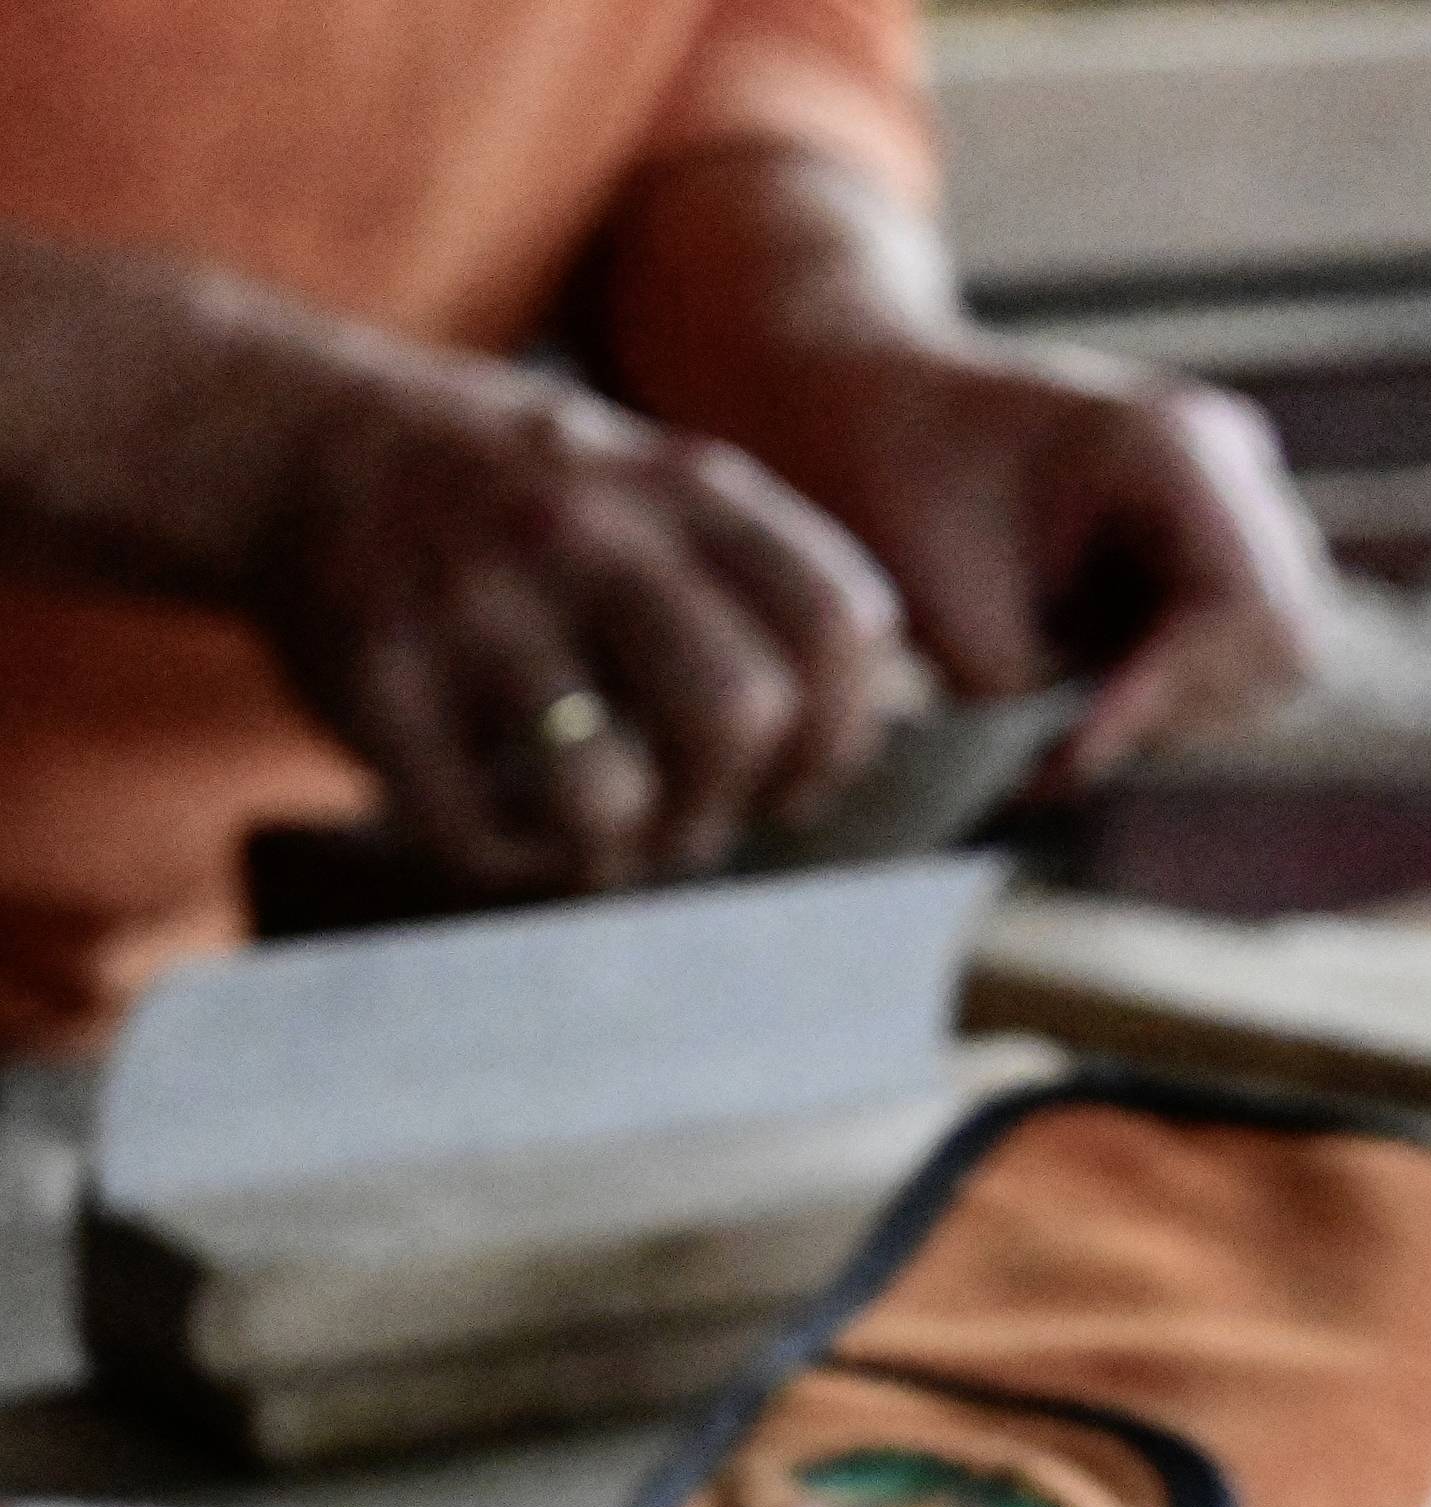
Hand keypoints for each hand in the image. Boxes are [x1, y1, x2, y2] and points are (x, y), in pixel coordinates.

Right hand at [258, 352, 903, 893]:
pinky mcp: (380, 683)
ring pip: (608, 795)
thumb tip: (861, 733)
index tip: (797, 768)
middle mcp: (581, 532)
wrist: (293, 440)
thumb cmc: (507, 500)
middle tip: (697, 817)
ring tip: (604, 840)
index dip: (841, 729)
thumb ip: (754, 575)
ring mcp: (473, 607)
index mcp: (675, 487)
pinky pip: (476, 835)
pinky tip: (511, 837)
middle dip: (733, 803)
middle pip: (739, 716)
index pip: (835, 624)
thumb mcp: (645, 483)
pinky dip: (509, 866)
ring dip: (622, 853)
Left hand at [732, 338, 1328, 785]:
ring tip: (1061, 723)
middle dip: (1179, 713)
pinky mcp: (1208, 545)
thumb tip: (1075, 779)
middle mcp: (1228, 463)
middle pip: (1280, 645)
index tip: (1070, 751)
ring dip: (1174, 711)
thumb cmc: (889, 486)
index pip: (1244, 615)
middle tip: (1062, 747)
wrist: (862, 409)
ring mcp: (1230, 501)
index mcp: (1172, 446)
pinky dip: (1162, 695)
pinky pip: (1229, 656)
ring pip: (1267, 662)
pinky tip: (1077, 693)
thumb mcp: (948, 614)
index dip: (1168, 700)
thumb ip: (1034, 708)